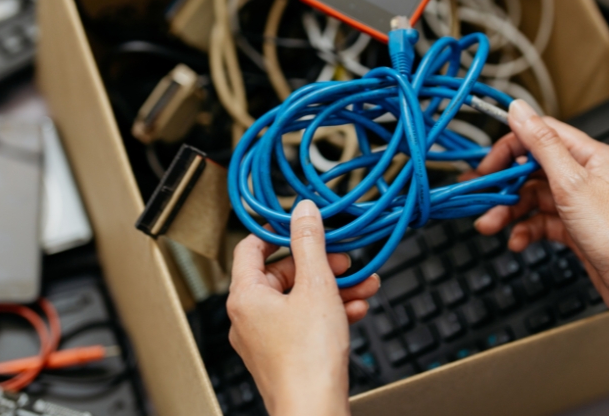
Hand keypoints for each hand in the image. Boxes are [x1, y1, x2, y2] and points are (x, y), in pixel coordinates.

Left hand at [227, 200, 380, 415]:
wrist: (315, 409)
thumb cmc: (308, 358)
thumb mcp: (316, 285)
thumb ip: (310, 243)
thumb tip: (303, 212)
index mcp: (245, 296)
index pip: (252, 247)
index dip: (278, 231)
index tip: (302, 224)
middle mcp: (248, 316)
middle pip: (283, 273)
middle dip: (320, 264)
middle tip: (345, 260)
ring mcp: (264, 338)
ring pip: (299, 299)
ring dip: (333, 288)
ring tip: (363, 285)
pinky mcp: (283, 354)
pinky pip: (304, 321)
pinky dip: (328, 311)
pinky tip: (356, 308)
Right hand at [471, 100, 608, 329]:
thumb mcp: (571, 182)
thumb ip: (542, 144)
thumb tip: (520, 109)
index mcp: (590, 156)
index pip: (542, 135)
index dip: (511, 145)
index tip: (488, 163)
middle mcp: (584, 176)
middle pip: (532, 169)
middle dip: (504, 185)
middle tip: (481, 195)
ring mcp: (579, 203)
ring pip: (533, 198)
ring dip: (509, 212)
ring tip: (490, 225)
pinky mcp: (574, 228)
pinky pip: (540, 221)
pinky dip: (525, 229)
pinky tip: (518, 241)